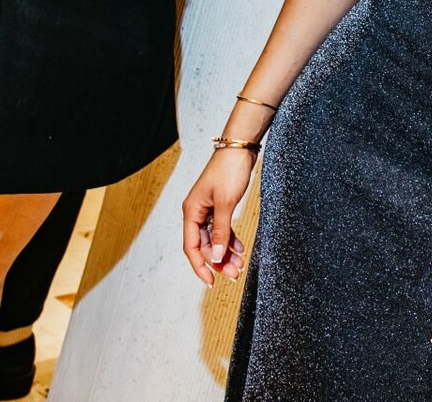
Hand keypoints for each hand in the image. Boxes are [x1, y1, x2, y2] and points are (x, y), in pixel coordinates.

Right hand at [181, 148, 253, 285]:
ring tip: (240, 265)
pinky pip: (223, 229)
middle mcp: (197, 212)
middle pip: (205, 245)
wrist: (240, 148)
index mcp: (191, 212)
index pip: (192, 247)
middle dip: (218, 261)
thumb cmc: (229, 170)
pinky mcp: (220, 206)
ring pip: (215, 238)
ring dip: (226, 252)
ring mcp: (208, 209)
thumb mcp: (225, 203)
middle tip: (234, 275)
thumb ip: (221, 231)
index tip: (210, 282)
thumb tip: (217, 256)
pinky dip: (231, 239)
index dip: (200, 266)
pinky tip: (240, 248)